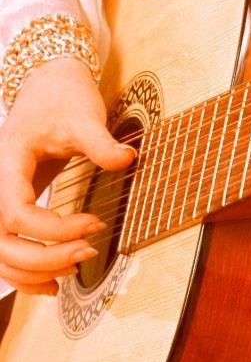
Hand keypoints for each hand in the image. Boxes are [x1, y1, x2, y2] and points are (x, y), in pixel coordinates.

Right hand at [0, 59, 134, 295]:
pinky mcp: (12, 202)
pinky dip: (25, 270)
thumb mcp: (84, 115)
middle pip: (1, 240)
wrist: (49, 82)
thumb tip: (127, 159)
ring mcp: (0, 194)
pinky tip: (54, 279)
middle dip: (43, 257)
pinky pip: (6, 246)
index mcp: (7, 161)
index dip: (54, 229)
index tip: (95, 223)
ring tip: (75, 267)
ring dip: (33, 270)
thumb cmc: (64, 96)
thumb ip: (101, 142)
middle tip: (87, 252)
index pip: (17, 213)